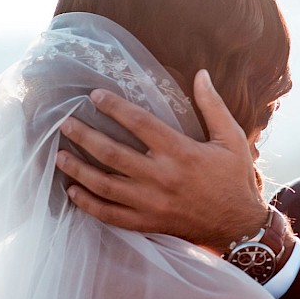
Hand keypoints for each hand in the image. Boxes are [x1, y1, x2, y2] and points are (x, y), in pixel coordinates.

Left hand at [55, 69, 267, 249]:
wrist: (240, 225)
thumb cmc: (236, 178)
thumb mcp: (232, 139)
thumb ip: (213, 106)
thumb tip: (202, 73)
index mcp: (181, 152)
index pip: (140, 124)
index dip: (114, 108)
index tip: (94, 96)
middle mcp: (162, 177)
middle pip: (112, 154)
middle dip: (84, 136)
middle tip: (65, 124)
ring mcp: (152, 203)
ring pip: (105, 185)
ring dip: (78, 170)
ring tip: (59, 156)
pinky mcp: (148, 222)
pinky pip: (110, 215)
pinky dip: (88, 204)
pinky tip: (73, 192)